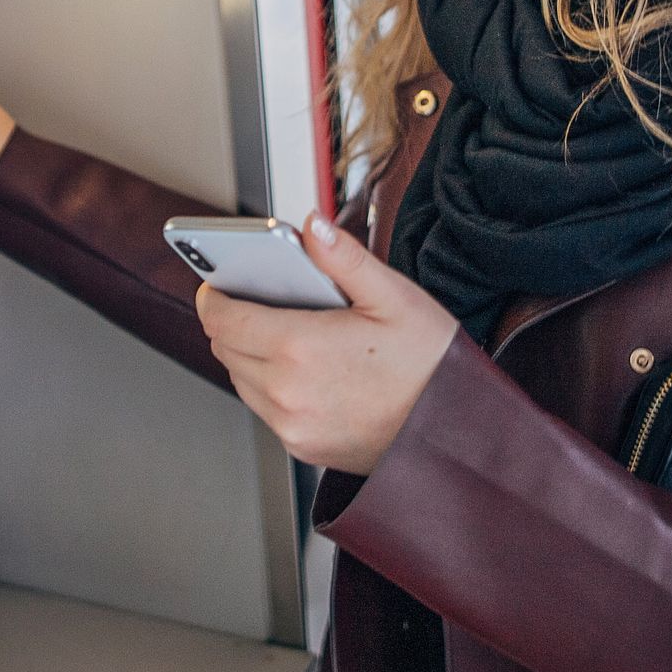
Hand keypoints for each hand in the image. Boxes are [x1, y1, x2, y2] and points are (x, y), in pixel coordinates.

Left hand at [196, 212, 458, 474]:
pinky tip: (304, 367)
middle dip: (232, 320)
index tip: (218, 281)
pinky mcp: (302, 447)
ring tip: (286, 330)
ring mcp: (293, 425)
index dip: (214, 294)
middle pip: (224, 347)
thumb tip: (311, 224)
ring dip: (248, 353)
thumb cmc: (432, 365)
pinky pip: (264, 409)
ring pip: (240, 379)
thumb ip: (343, 257)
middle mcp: (287, 392)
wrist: (457, 434)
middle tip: (259, 299)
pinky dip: (269, 385)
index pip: (222, 317)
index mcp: (301, 347)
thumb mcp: (394, 296)